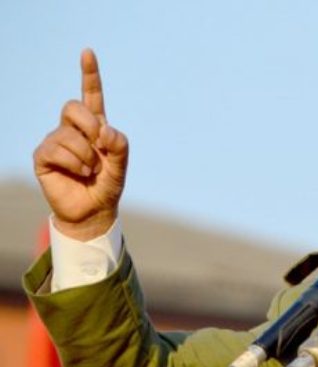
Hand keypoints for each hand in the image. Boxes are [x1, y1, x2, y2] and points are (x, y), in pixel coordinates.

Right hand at [33, 49, 128, 240]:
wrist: (93, 210)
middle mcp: (73, 129)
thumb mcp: (121, 166)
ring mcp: (55, 141)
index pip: (91, 95)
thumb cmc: (107, 185)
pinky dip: (75, 163)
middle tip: (99, 146)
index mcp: (95, 126)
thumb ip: (120, 146)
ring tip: (91, 170)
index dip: (89, 74)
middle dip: (89, 125)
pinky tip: (80, 173)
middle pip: (73, 107)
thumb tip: (104, 130)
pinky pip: (57, 150)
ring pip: (69, 135)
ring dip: (86, 156)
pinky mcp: (43, 156)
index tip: (87, 52)